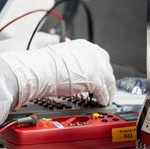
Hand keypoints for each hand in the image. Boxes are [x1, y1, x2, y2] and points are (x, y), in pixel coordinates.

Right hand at [0, 40, 115, 106]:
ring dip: (108, 90)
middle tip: (105, 87)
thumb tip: (71, 69)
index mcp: (84, 46)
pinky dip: (103, 98)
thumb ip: (72, 61)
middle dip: (106, 78)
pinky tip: (101, 102)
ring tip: (106, 98)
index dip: (100, 68)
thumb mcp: (61, 56)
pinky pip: (104, 91)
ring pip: (109, 80)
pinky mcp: (95, 80)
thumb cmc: (44, 64)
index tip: (100, 75)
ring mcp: (96, 67)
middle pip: (107, 67)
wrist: (41, 69)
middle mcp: (93, 53)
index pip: (100, 56)